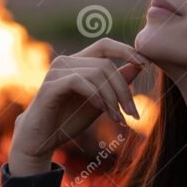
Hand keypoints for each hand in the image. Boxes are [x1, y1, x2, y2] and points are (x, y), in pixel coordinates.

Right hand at [8, 37, 150, 175]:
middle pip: (106, 64)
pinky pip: (81, 82)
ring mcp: (56, 72)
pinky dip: (96, 96)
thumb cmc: (67, 121)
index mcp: (77, 63)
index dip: (126, 50)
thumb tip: (138, 66)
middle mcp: (65, 62)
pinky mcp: (51, 86)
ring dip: (112, 98)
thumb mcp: (99, 104)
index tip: (145, 64)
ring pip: (97, 73)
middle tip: (133, 114)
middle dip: (123, 90)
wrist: (40, 141)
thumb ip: (115, 86)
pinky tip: (102, 111)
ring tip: (117, 118)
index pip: (104, 45)